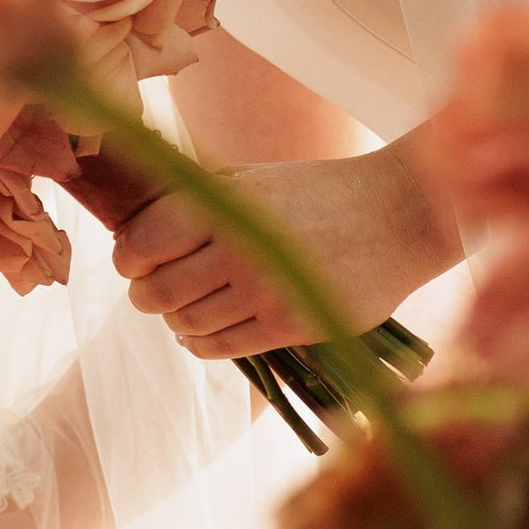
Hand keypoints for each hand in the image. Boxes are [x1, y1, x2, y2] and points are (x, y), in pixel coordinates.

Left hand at [106, 134, 458, 359]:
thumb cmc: (317, 194)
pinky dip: (199, 342)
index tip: (134, 261)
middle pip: (157, 291)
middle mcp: (242, 249)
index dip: (128, 258)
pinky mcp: (291, 326)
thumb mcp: (252, 180)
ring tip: (187, 305)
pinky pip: (220, 347)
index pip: (143, 242)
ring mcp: (267, 291)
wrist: (400, 215)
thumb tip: (131, 232)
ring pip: (186, 323)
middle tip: (152, 290)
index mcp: (227, 206)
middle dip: (144, 295)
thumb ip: (196, 202)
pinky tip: (204, 329)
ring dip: (175, 319)